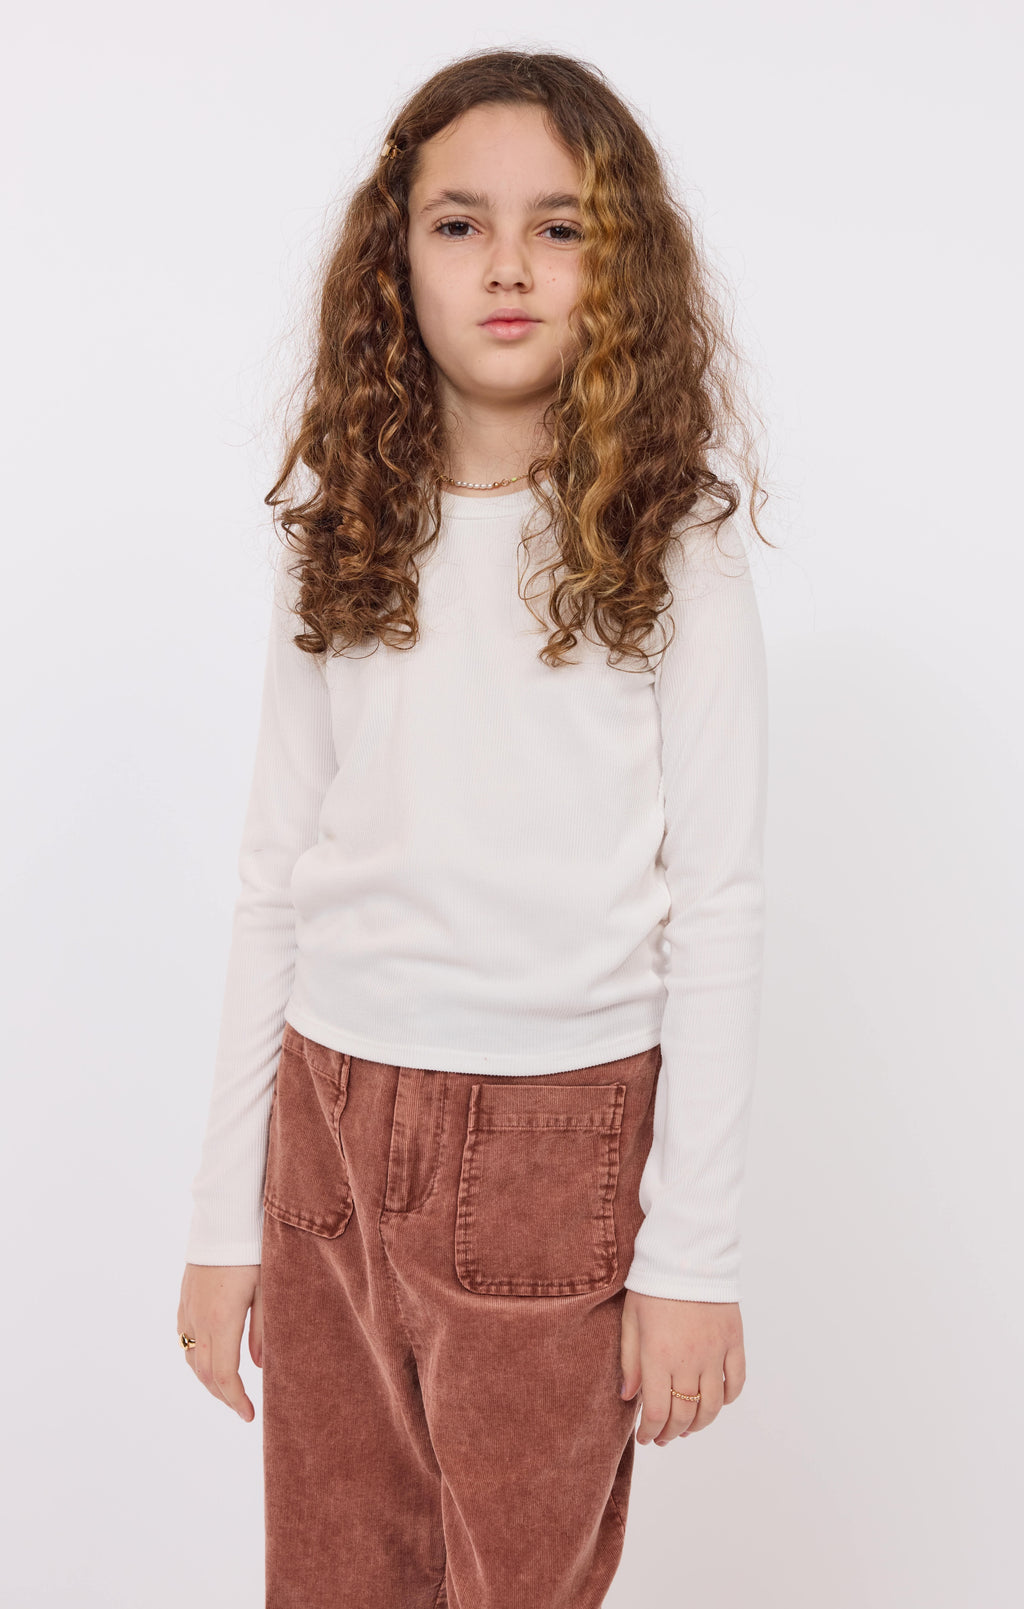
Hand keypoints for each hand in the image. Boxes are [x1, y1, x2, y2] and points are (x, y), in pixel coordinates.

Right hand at [177, 1263, 262, 1421]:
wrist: (225, 1217)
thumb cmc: (253, 1250)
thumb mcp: (268, 1289)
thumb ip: (264, 1330)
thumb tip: (259, 1366)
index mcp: (222, 1320)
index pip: (223, 1375)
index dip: (235, 1400)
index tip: (249, 1416)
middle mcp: (199, 1319)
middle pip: (205, 1373)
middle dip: (223, 1395)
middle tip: (242, 1408)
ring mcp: (188, 1309)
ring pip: (191, 1358)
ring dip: (207, 1379)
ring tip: (228, 1388)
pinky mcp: (184, 1298)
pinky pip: (185, 1338)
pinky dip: (195, 1357)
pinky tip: (209, 1357)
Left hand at [619, 1289, 744, 1445]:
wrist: (688, 1254)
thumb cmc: (652, 1285)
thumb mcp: (631, 1320)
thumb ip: (630, 1362)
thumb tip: (628, 1398)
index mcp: (658, 1355)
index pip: (656, 1411)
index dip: (649, 1431)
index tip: (645, 1437)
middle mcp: (689, 1359)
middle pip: (684, 1414)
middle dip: (671, 1432)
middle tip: (663, 1437)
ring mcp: (715, 1352)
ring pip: (711, 1406)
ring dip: (699, 1424)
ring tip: (687, 1427)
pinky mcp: (734, 1342)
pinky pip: (735, 1382)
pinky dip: (726, 1399)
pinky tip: (714, 1402)